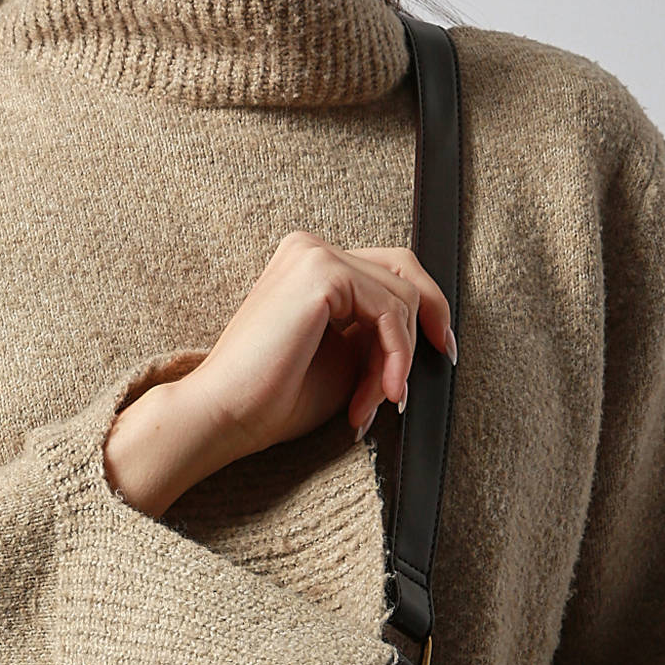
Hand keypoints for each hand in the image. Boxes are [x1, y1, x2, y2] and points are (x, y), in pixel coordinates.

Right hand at [102, 231, 454, 517]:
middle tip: (419, 378)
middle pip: (402, 274)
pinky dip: (393, 357)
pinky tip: (378, 393)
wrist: (225, 416)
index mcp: (308, 263)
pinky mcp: (322, 274)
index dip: (424, 309)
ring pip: (400, 300)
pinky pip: (389, 312)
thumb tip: (424, 330)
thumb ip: (375, 334)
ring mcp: (314, 254)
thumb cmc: (271, 398)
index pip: (387, 271)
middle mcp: (310, 248)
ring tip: (368, 405)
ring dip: (395, 362)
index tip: (439, 350)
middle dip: (418, 332)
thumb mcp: (343, 359)